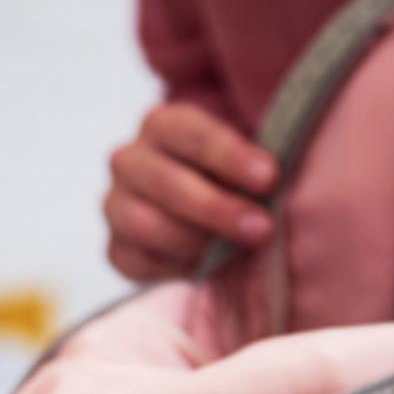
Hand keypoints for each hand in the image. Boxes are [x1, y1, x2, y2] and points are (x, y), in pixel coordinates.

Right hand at [104, 101, 279, 281]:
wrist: (201, 219)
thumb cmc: (230, 181)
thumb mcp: (244, 162)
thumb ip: (254, 167)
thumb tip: (278, 185)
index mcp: (162, 125)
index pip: (191, 134)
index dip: (230, 156)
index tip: (270, 178)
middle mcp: (129, 160)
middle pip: (166, 183)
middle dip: (217, 208)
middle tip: (262, 228)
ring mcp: (115, 205)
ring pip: (143, 224)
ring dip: (195, 241)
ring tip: (236, 253)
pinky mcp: (115, 247)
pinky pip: (135, 260)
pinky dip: (172, 267)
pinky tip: (205, 268)